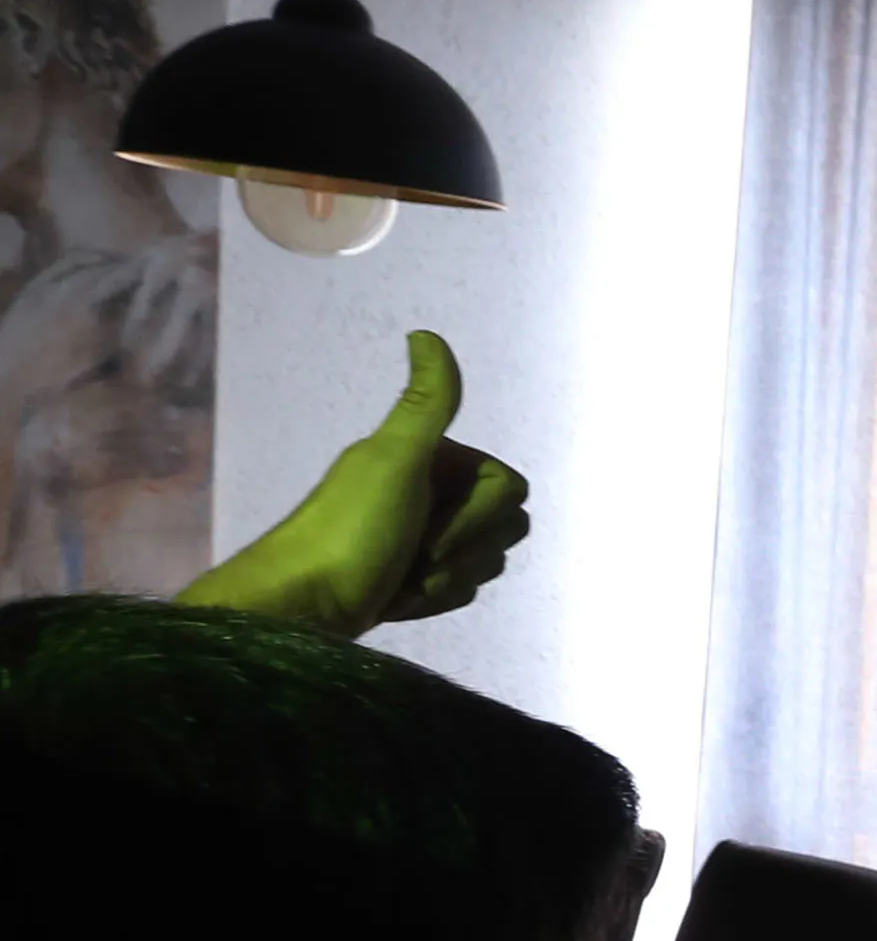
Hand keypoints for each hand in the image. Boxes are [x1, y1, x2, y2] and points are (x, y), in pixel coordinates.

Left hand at [177, 330, 528, 635]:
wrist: (304, 606)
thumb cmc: (351, 532)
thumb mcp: (395, 461)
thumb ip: (426, 404)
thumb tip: (425, 334)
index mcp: (431, 459)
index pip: (509, 489)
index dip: (476, 516)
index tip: (424, 518)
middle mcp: (428, 491)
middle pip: (503, 526)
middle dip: (462, 549)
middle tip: (412, 552)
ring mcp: (421, 535)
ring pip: (485, 561)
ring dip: (446, 578)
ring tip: (399, 578)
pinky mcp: (413, 576)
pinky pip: (460, 589)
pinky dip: (431, 598)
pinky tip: (397, 596)